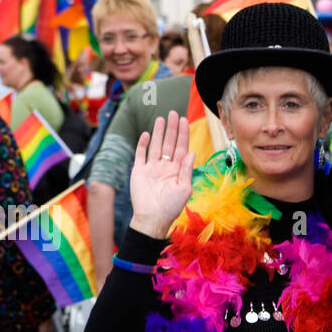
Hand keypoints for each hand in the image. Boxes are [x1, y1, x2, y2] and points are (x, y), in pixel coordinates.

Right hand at [128, 111, 195, 238]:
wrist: (151, 218)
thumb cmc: (171, 207)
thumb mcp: (184, 188)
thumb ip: (187, 169)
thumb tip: (192, 152)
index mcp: (177, 170)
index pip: (181, 148)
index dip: (183, 134)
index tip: (184, 121)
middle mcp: (165, 167)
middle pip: (169, 143)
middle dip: (172, 129)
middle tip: (173, 113)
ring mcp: (152, 168)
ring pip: (156, 145)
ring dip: (159, 132)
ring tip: (161, 118)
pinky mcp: (139, 171)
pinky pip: (141, 154)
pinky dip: (143, 144)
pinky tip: (147, 134)